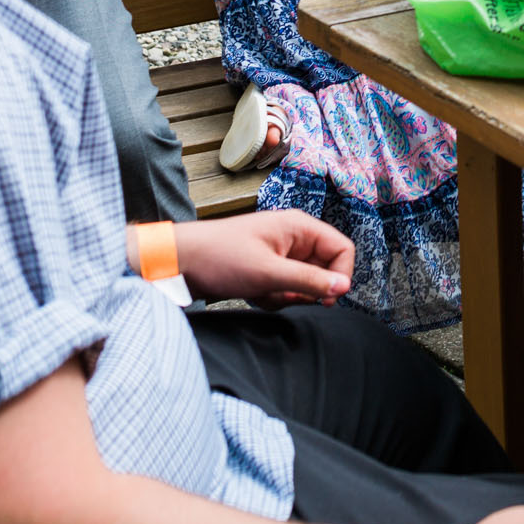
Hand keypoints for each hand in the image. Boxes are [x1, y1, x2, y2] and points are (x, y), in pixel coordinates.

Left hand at [173, 210, 354, 307]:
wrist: (179, 262)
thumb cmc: (219, 257)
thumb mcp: (268, 273)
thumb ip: (309, 280)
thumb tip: (344, 287)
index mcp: (298, 226)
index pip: (342, 249)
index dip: (339, 275)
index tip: (325, 297)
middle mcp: (293, 237)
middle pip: (324, 269)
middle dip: (307, 289)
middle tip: (282, 293)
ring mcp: (280, 254)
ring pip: (304, 283)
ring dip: (288, 295)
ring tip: (262, 291)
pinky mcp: (267, 269)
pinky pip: (286, 288)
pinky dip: (274, 296)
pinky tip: (253, 293)